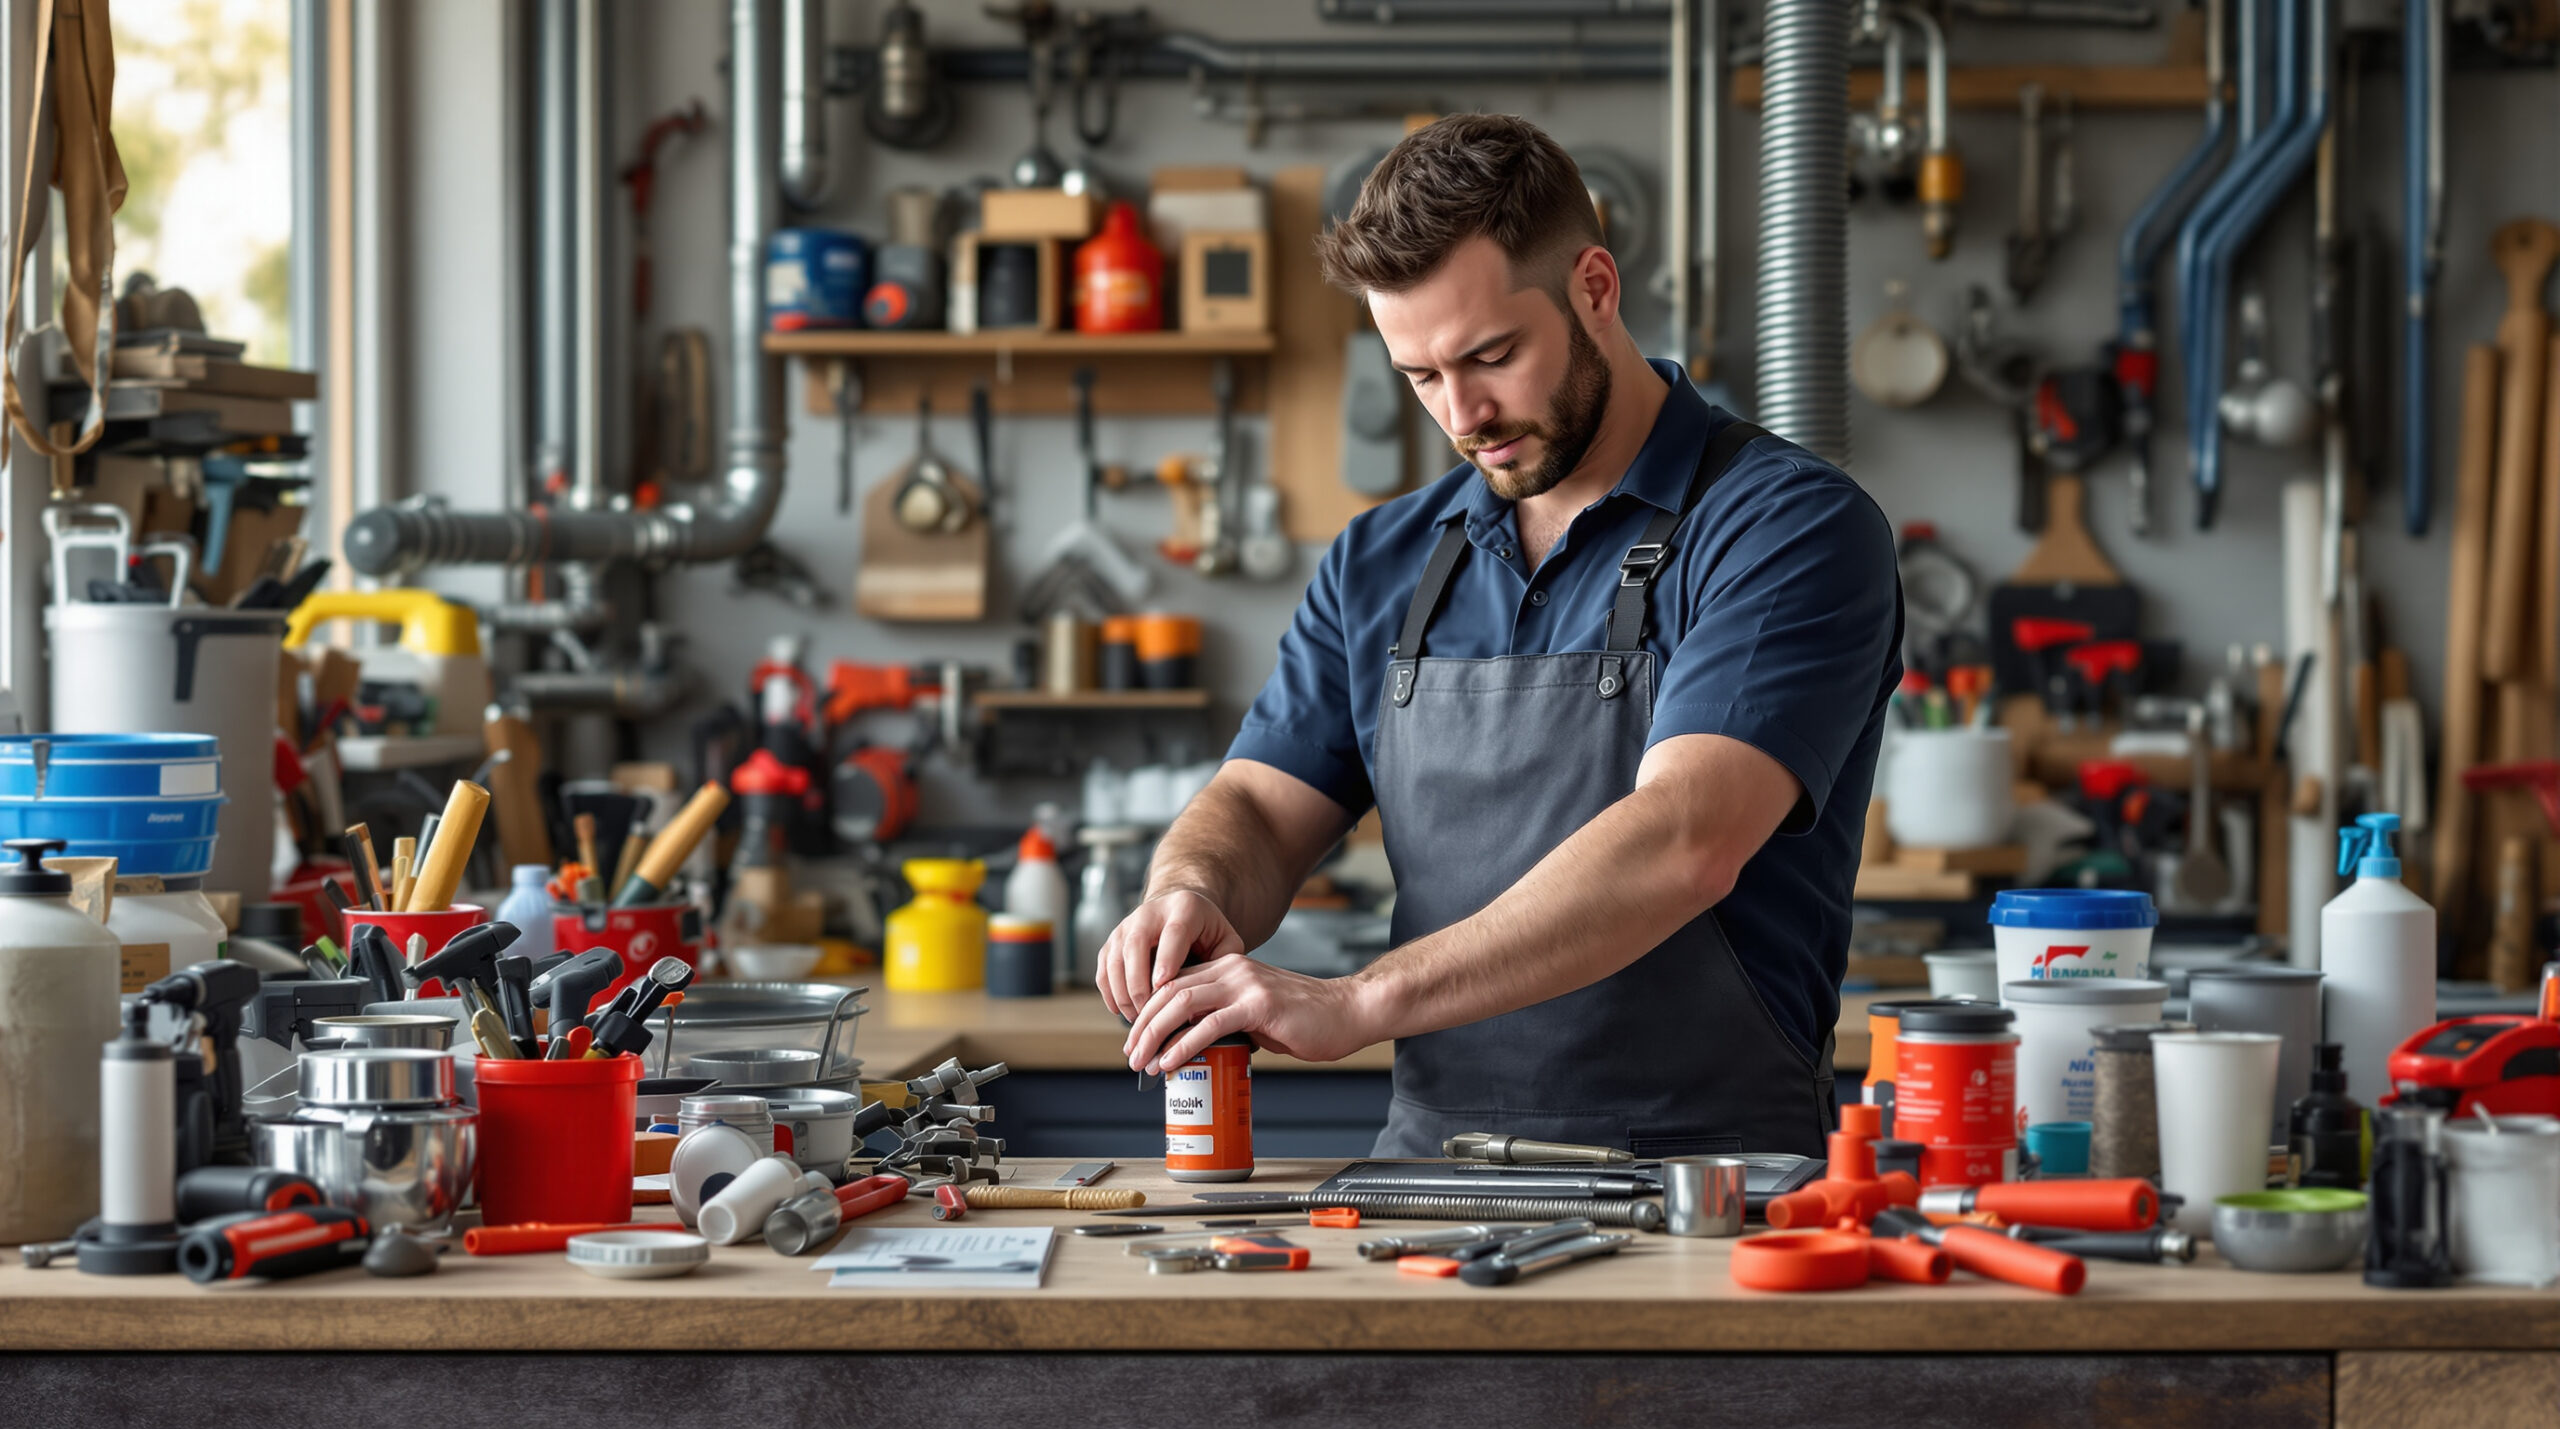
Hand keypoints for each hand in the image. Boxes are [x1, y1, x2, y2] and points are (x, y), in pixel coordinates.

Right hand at [1095, 888, 1245, 1021]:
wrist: (1179, 911)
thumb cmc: (1207, 933)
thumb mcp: (1226, 940)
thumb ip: (1227, 963)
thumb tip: (1213, 993)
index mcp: (1183, 908)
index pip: (1172, 934)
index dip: (1166, 961)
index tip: (1163, 988)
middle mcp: (1149, 913)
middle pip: (1135, 944)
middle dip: (1139, 982)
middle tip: (1148, 1013)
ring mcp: (1126, 926)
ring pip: (1114, 958)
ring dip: (1123, 992)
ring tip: (1138, 1019)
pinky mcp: (1112, 942)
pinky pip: (1103, 969)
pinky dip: (1110, 993)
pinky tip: (1123, 1012)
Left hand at [1122, 954, 1380, 1074]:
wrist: (1349, 1012)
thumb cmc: (1308, 1019)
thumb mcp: (1258, 1013)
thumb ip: (1229, 1018)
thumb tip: (1200, 1043)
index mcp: (1229, 967)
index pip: (1173, 982)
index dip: (1148, 1010)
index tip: (1136, 1039)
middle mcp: (1232, 968)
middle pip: (1169, 991)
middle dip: (1143, 1025)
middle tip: (1132, 1054)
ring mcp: (1245, 984)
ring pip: (1182, 1004)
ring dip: (1155, 1035)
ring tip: (1142, 1062)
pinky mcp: (1258, 1005)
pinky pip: (1210, 1024)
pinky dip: (1184, 1045)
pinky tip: (1170, 1062)